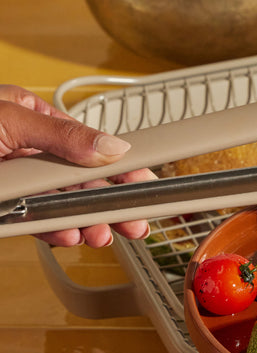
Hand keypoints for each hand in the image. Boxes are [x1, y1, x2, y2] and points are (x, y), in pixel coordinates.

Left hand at [0, 85, 155, 246]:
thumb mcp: (10, 119)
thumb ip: (62, 133)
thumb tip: (112, 146)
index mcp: (32, 117)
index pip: (89, 143)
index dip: (120, 165)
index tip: (147, 182)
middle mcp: (26, 148)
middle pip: (81, 179)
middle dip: (110, 202)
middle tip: (135, 220)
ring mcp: (16, 180)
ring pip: (61, 203)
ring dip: (86, 221)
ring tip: (103, 234)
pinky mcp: (2, 207)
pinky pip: (33, 221)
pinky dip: (53, 230)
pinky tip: (70, 235)